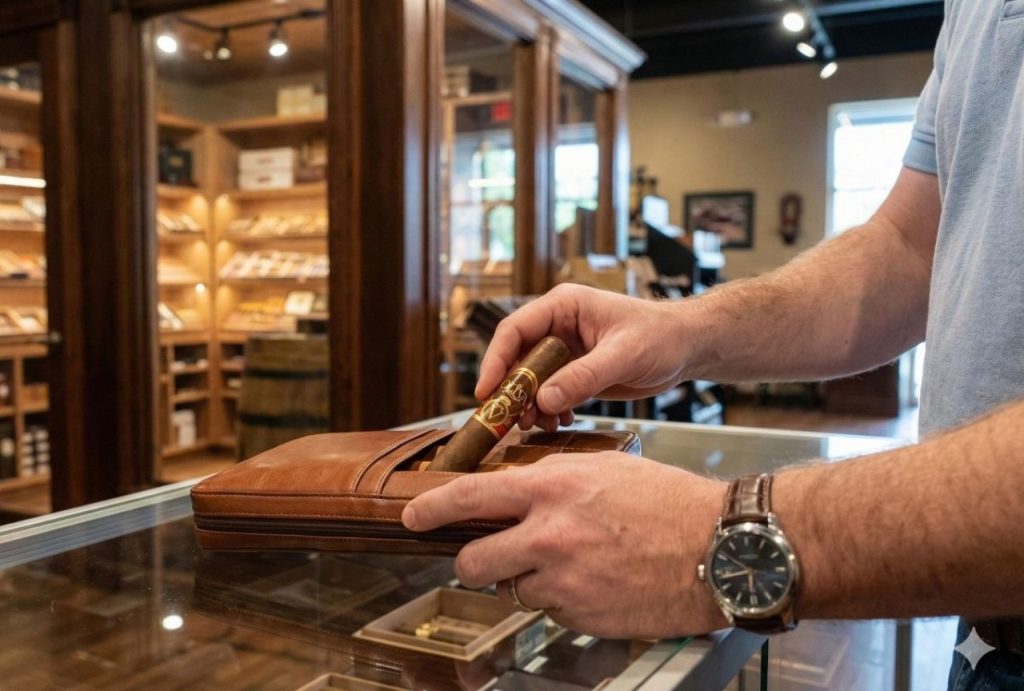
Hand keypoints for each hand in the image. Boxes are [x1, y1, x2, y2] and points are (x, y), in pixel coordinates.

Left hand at [402, 451, 729, 638]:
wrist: (719, 548)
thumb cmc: (668, 502)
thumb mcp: (603, 470)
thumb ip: (552, 482)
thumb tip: (516, 495)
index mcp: (552, 488)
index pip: (470, 497)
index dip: (432, 508)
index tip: (412, 517)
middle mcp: (548, 534)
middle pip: (473, 561)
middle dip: (474, 563)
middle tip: (490, 558)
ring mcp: (563, 580)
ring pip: (512, 589)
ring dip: (528, 581)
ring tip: (573, 565)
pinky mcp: (580, 616)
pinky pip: (550, 611)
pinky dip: (562, 601)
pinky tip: (597, 582)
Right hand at [477, 284, 699, 431]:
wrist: (687, 348)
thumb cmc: (661, 337)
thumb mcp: (623, 355)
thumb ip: (583, 377)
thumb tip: (544, 401)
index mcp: (563, 306)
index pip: (514, 330)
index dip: (496, 361)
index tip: (486, 392)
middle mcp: (557, 326)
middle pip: (517, 359)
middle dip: (511, 391)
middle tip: (508, 421)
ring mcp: (564, 351)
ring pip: (531, 380)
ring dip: (530, 405)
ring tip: (539, 426)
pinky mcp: (575, 372)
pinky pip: (550, 393)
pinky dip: (549, 410)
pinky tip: (561, 422)